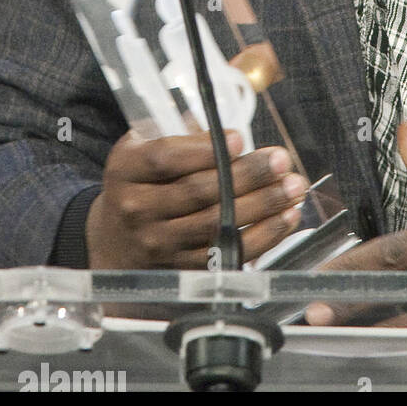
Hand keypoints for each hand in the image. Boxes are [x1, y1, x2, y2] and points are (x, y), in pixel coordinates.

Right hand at [86, 129, 309, 269]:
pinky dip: (262, 237)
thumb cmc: (143, 182)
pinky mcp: (179, 269)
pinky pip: (224, 254)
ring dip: (262, 206)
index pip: (164, 158)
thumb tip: (233, 136)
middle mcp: (137, 210)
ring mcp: (157, 244)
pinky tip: (286, 217)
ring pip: (215, 225)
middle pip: (197, 192)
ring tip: (293, 186)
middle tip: (281, 160)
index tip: (240, 139)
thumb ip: (184, 137)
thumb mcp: (145, 149)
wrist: (113, 240)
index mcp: (126, 170)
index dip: (203, 149)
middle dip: (247, 175)